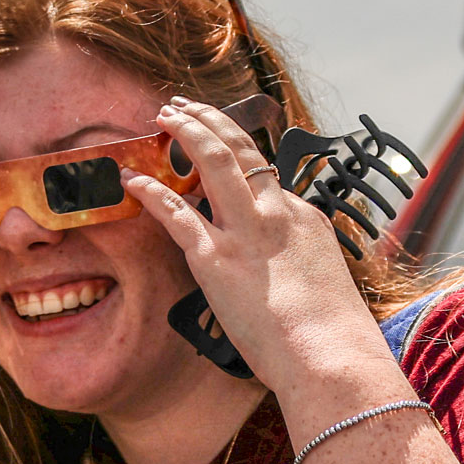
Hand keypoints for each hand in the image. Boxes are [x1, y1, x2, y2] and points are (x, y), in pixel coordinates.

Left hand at [123, 98, 408, 412]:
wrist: (331, 357)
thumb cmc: (330, 336)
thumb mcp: (322, 282)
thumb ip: (297, 263)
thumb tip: (281, 273)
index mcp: (304, 219)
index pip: (267, 177)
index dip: (238, 153)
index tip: (218, 141)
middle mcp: (276, 214)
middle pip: (241, 150)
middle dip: (210, 119)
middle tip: (185, 105)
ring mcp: (246, 233)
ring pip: (213, 160)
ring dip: (186, 131)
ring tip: (164, 115)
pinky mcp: (216, 259)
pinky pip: (175, 213)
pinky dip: (151, 191)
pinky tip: (132, 179)